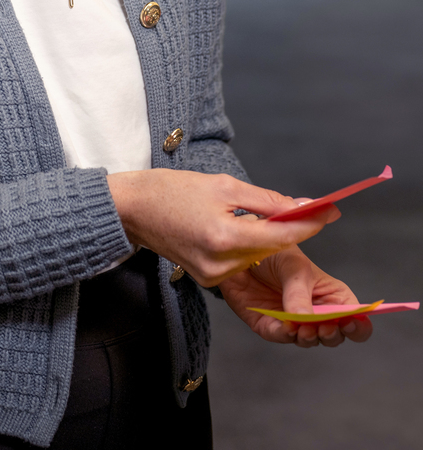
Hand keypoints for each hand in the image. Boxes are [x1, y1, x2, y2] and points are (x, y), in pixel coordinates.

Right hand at [107, 169, 340, 286]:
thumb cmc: (171, 189)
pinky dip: (247, 247)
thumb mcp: (221, 184)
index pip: (281, 235)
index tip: (330, 212)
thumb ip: (265, 199)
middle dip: (288, 229)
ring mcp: (213, 275)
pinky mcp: (207, 279)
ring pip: (257, 258)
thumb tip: (302, 205)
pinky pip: (240, 263)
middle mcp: (221, 263)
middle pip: (271, 249)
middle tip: (305, 209)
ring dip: (267, 238)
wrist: (132, 208)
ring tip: (257, 215)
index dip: (309, 223)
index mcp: (225, 236)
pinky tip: (239, 229)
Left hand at [219, 246, 373, 347]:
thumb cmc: (273, 253)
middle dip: (333, 334)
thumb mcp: (292, 265)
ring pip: (310, 340)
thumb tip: (305, 320)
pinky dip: (286, 335)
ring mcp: (294, 321)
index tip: (350, 322)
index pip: (356, 318)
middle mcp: (316, 312)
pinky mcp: (270, 325)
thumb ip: (299, 293)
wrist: (237, 249)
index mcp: (331, 295)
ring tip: (305, 328)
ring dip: (310, 337)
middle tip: (325, 326)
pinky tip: (287, 327)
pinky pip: (281, 336)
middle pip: (336, 336)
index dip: (359, 325)